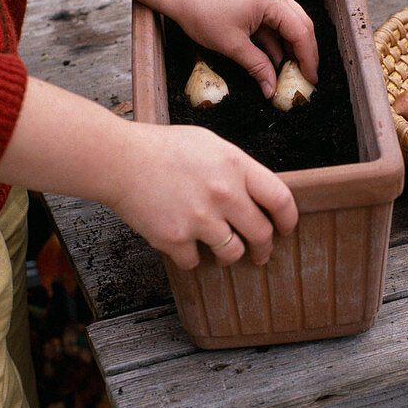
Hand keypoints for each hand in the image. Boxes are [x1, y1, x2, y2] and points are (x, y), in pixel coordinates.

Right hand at [104, 123, 297, 269]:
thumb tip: (257, 194)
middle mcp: (224, 194)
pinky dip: (191, 257)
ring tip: (220, 249)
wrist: (120, 159)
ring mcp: (200, 219)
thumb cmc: (163, 148)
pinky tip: (184, 243)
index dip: (288, 220)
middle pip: (262, 234)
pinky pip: (195, 262)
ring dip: (230, 255)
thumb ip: (238, 169)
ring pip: (233, 254)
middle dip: (264, 248)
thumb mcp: (211, 145)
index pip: (280, 200)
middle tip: (260, 252)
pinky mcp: (176, 239)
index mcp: (237, 166)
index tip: (285, 228)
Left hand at [170, 0, 318, 98]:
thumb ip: (257, 67)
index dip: (308, 59)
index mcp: (272, 0)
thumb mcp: (232, 46)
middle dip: (304, 53)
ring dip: (289, 47)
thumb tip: (271, 89)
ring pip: (289, 23)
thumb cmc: (202, 12)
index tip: (310, 80)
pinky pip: (274, 19)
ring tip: (288, 72)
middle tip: (304, 77)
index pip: (302, 32)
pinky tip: (273, 59)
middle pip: (301, 25)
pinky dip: (275, 39)